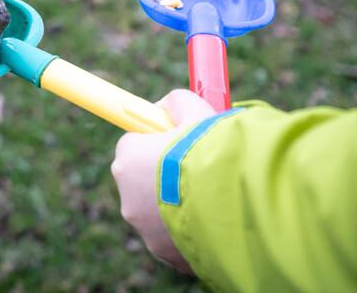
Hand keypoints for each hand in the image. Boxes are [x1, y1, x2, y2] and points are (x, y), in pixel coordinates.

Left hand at [110, 89, 216, 273]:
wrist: (229, 201)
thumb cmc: (209, 151)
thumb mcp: (195, 111)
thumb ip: (177, 102)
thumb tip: (169, 105)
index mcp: (127, 159)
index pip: (133, 146)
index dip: (156, 142)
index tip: (173, 140)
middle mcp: (128, 198)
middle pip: (144, 181)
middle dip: (166, 176)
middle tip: (198, 168)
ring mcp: (145, 231)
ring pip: (161, 213)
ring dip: (181, 205)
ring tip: (213, 195)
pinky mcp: (166, 254)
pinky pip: (176, 237)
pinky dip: (192, 228)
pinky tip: (215, 219)